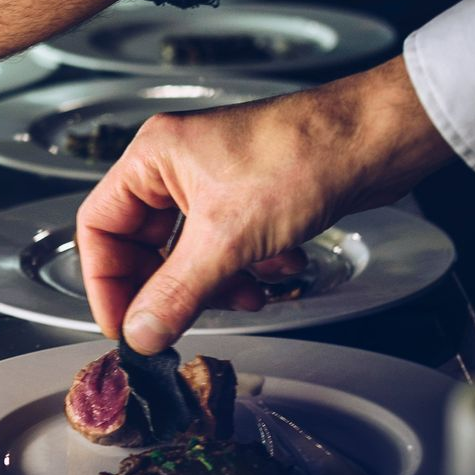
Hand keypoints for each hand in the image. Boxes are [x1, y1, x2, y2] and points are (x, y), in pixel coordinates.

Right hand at [79, 56, 454, 352]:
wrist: (376, 140)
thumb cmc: (303, 155)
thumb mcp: (228, 239)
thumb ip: (176, 294)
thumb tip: (140, 334)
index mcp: (153, 157)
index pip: (99, 226)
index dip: (105, 282)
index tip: (123, 326)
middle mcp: (177, 166)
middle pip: (145, 245)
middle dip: (171, 287)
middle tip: (181, 324)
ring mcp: (215, 181)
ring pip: (190, 253)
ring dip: (217, 284)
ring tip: (248, 294)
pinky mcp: (251, 198)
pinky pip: (228, 249)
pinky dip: (249, 269)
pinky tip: (280, 269)